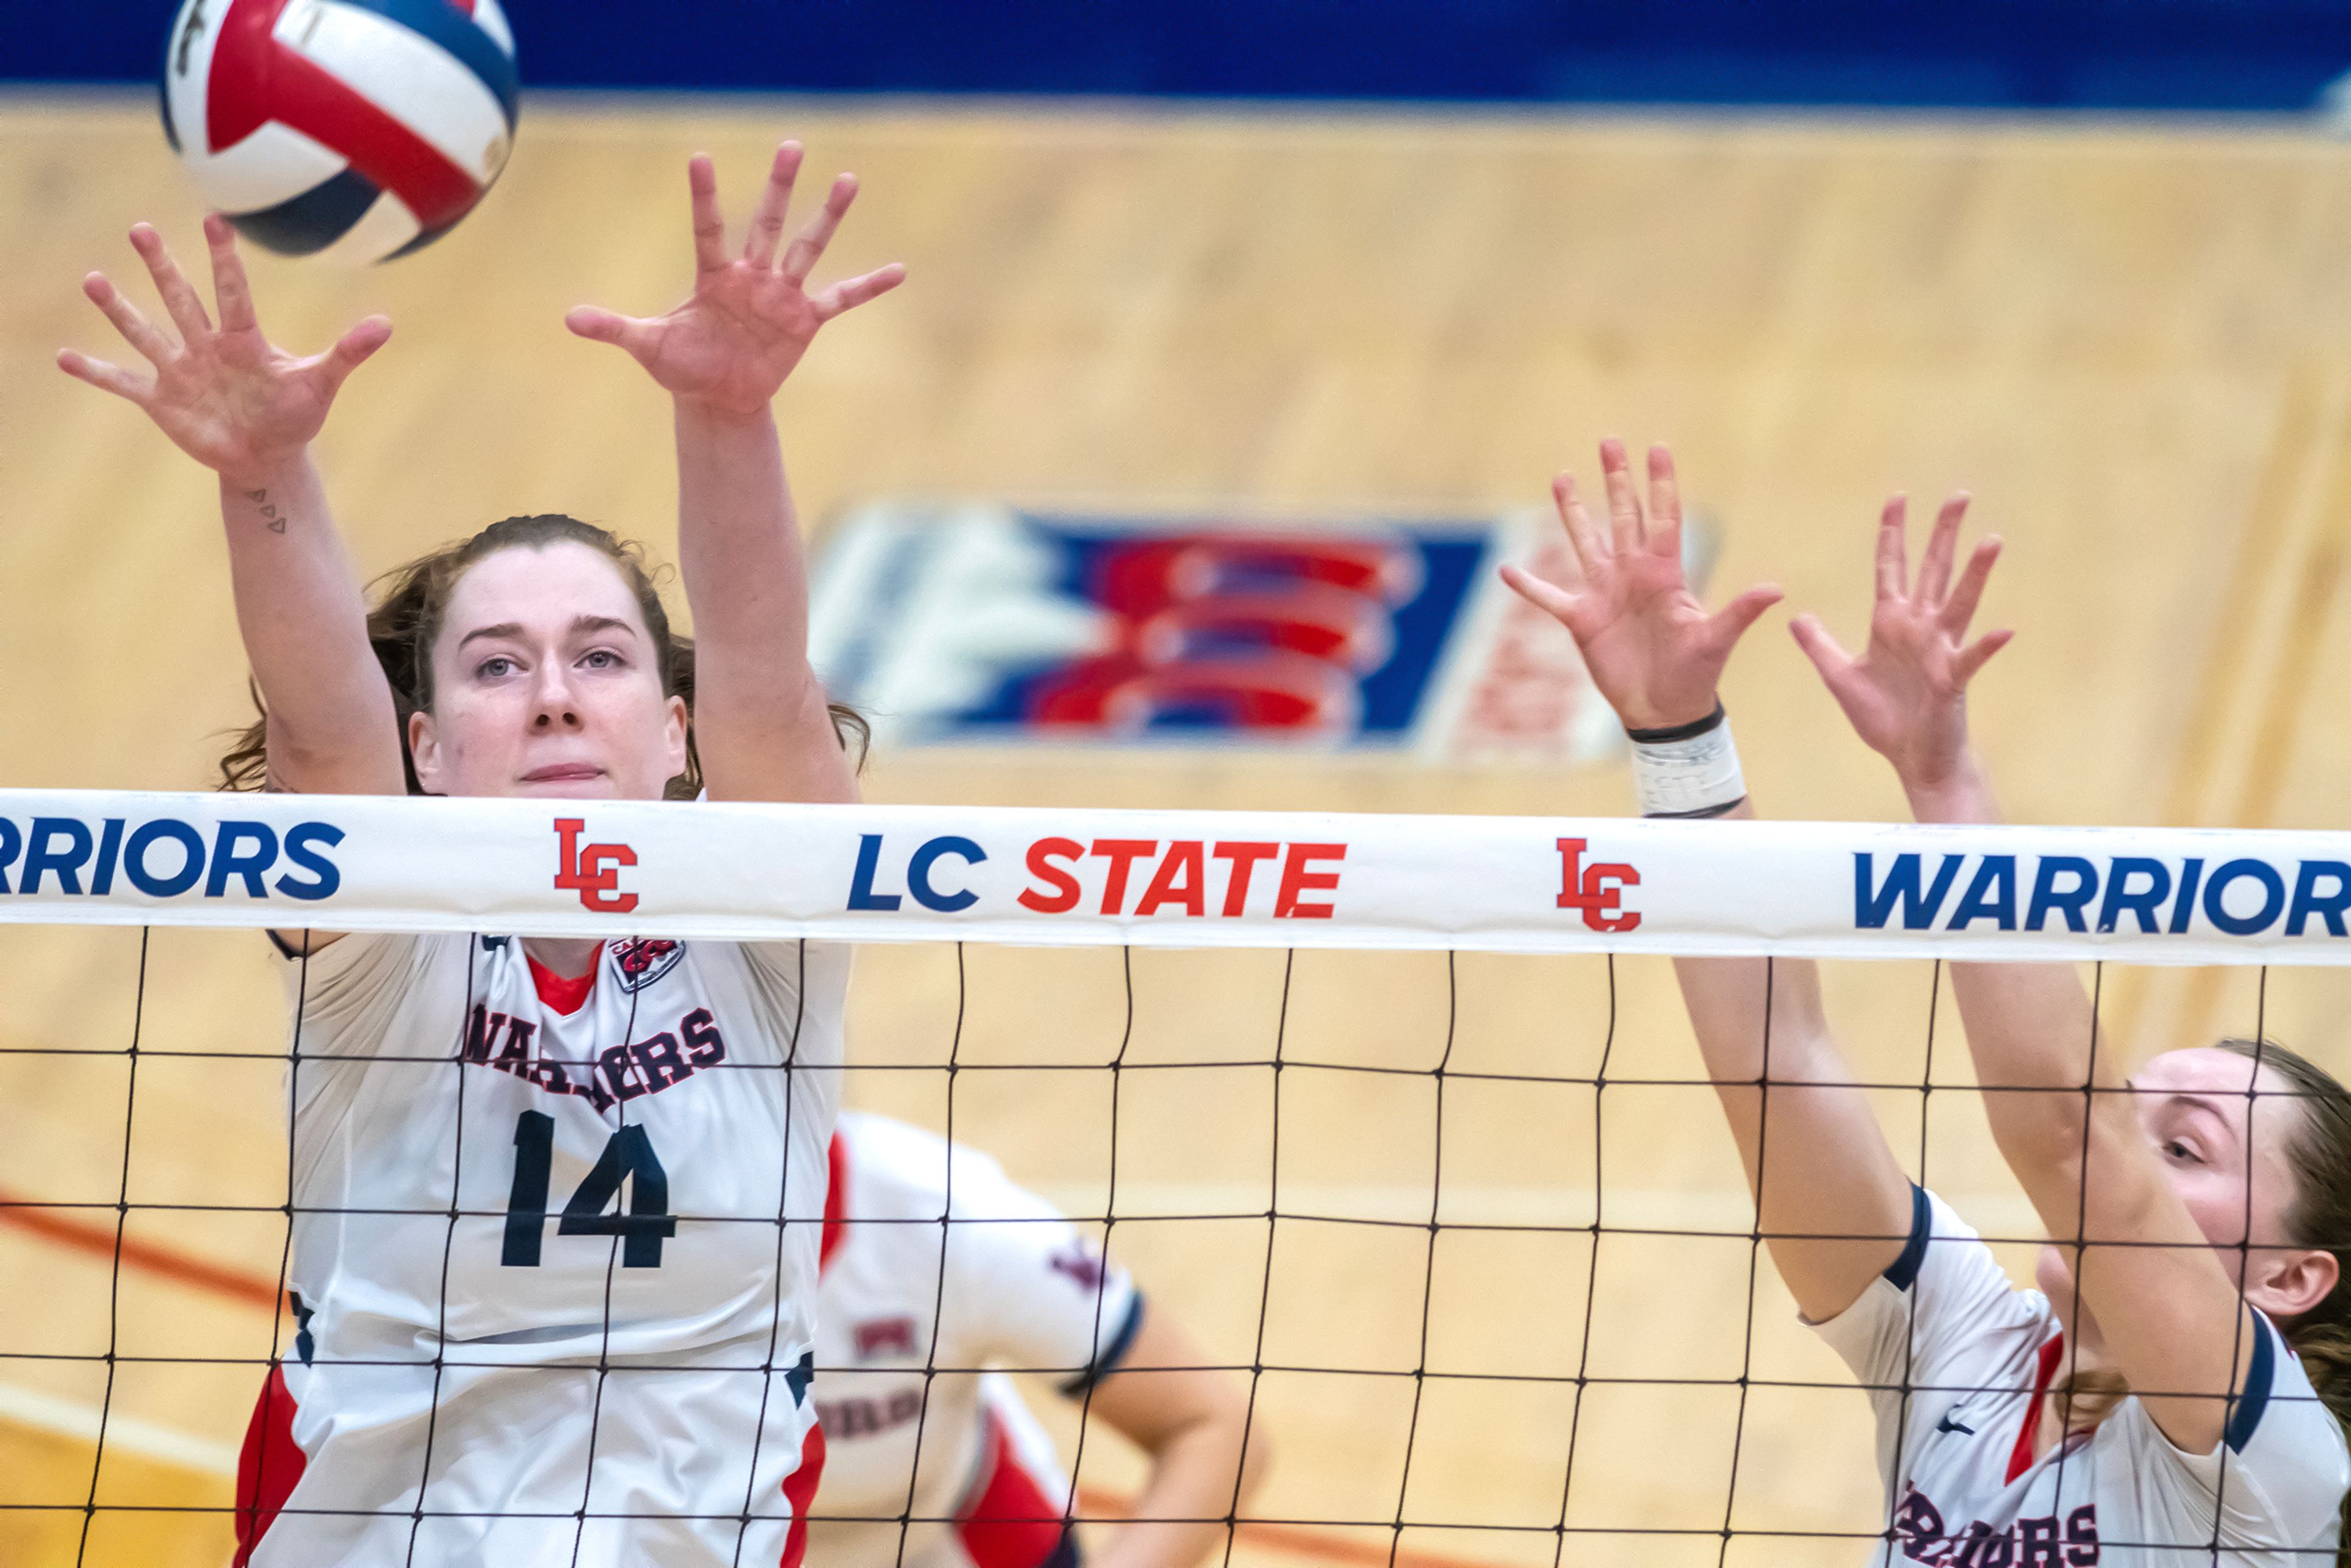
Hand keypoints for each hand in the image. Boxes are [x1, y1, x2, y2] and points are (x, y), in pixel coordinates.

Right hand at [56, 216, 390, 481]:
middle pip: (181, 299)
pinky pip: (122, 382)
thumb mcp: (321, 385)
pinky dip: (95, 372)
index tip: (217, 218)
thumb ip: (348, 353)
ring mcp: (180, 370)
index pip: (232, 291)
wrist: (267, 456)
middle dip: (163, 267)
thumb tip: (386, 324)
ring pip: (146, 332)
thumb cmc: (294, 417)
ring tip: (93, 281)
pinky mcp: (161, 401)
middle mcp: (205, 346)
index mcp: (243, 338)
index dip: (225, 258)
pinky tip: (63, 357)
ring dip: (120, 310)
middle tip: (142, 229)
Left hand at [567, 142, 904, 415]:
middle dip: (780, 186)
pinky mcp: (804, 321)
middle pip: (768, 223)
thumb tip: (569, 320)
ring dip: (829, 216)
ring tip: (848, 179)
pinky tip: (898, 270)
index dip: (704, 196)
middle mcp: (751, 276)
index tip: (698, 159)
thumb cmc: (681, 366)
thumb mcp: (648, 346)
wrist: (717, 397)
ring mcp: (781, 295)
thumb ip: (615, 328)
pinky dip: (868, 286)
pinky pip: (841, 299)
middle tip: (792, 144)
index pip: (708, 228)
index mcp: (713, 276)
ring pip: (808, 247)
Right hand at [1501, 439, 1782, 730]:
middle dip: (1617, 479)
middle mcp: (1633, 574)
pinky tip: (1505, 571)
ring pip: (1585, 541)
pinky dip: (1527, 586)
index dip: (1660, 483)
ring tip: (1562, 477)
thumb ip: (1740, 612)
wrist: (1664, 709)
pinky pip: (1548, 597)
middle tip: (1610, 441)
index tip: (1658, 447)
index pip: (1663, 517)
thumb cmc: (1695, 674)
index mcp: (1665, 573)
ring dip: (1572, 511)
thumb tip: (1777, 589)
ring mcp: (1604, 593)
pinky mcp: (1581, 619)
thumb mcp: (1716, 640)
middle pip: (1623, 516)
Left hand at [1789, 493, 2011, 792]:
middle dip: (1943, 534)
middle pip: (1932, 571)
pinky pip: (1971, 658)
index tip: (1897, 499)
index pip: (1891, 569)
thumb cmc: (1883, 719)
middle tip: (1959, 495)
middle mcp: (1919, 628)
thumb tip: (1796, 618)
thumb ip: (1819, 646)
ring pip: (1960, 603)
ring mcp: (1939, 651)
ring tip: (1991, 541)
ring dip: (1975, 573)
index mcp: (1890, 624)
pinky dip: (1987, 644)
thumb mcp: (1839, 678)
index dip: (1892, 535)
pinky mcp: (1952, 679)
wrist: (1910, 757)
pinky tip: (2005, 629)